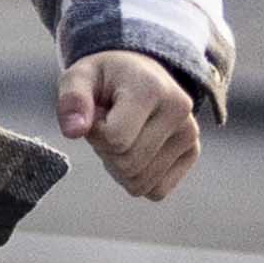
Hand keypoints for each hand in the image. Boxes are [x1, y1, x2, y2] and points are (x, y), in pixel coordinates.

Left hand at [60, 49, 200, 199]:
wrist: (137, 72)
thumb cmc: (104, 78)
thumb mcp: (78, 77)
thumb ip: (72, 100)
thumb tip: (74, 131)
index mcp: (152, 89)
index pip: (115, 139)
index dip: (94, 134)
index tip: (95, 113)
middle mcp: (180, 111)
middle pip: (128, 164)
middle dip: (105, 150)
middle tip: (107, 124)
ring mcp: (190, 134)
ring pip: (140, 182)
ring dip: (118, 165)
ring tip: (121, 133)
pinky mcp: (191, 153)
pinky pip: (156, 190)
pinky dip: (136, 179)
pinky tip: (134, 149)